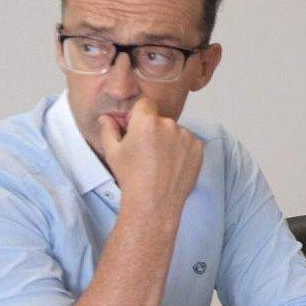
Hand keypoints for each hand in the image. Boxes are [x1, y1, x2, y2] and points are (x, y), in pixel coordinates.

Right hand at [98, 97, 203, 214]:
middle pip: (160, 119)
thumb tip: (107, 118)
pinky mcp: (198, 148)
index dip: (139, 115)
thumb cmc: (131, 177)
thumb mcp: (113, 152)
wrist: (154, 201)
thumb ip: (109, 130)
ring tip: (160, 162)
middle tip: (146, 152)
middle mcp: (169, 124)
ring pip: (175, 131)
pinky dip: (182, 150)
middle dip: (153, 130)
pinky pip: (188, 142)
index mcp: (147, 121)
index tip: (136, 129)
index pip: (145, 104)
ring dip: (169, 140)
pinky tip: (172, 165)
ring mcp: (187, 136)